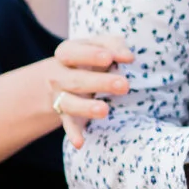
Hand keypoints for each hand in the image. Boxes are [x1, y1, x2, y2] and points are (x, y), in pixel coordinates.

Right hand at [43, 34, 135, 149]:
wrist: (63, 76)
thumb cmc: (90, 56)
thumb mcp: (99, 45)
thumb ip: (114, 45)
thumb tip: (128, 57)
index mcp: (67, 53)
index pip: (73, 52)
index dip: (90, 54)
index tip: (109, 58)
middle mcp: (60, 76)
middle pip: (77, 80)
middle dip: (100, 83)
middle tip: (124, 85)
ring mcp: (61, 97)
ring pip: (70, 103)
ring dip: (86, 108)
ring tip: (105, 110)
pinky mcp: (67, 115)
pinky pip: (69, 125)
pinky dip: (73, 134)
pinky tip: (80, 143)